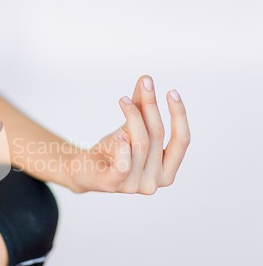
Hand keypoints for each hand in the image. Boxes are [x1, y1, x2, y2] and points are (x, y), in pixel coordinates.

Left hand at [70, 75, 189, 194]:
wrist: (85, 168)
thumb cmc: (114, 150)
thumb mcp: (132, 127)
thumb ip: (141, 107)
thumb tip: (146, 79)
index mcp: (167, 172)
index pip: (182, 141)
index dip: (179, 115)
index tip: (171, 92)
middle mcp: (154, 182)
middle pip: (158, 136)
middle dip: (152, 106)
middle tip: (145, 85)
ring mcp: (134, 186)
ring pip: (140, 142)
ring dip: (133, 116)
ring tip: (123, 100)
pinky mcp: (113, 184)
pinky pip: (124, 163)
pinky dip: (122, 146)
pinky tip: (118, 135)